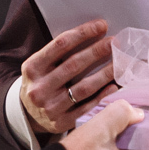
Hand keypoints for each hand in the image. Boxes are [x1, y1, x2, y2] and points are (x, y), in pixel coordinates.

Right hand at [20, 19, 115, 136]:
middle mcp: (39, 88)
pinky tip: (115, 86)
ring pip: (84, 88)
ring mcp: (50, 107)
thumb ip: (60, 53)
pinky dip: (103, 96)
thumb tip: (95, 34)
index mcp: (32, 68)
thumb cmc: (42, 82)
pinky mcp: (62, 123)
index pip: (60, 44)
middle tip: (115, 43)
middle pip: (74, 65)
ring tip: (120, 63)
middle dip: (97, 51)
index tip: (102, 25)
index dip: (83, 33)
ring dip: (105, 74)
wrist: (28, 115)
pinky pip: (87, 107)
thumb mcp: (40, 65)